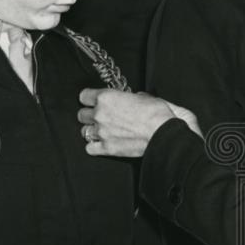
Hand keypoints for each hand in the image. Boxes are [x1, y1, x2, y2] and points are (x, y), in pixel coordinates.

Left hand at [78, 89, 200, 156]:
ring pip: (84, 131)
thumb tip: (132, 99)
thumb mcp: (144, 97)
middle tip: (99, 117)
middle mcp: (100, 114)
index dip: (89, 99)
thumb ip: (131, 97)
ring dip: (92, 131)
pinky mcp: (107, 148)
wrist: (162, 133)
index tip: (93, 101)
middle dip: (89, 115)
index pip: (84, 96)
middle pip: (81, 114)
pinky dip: (94, 147)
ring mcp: (102, 132)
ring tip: (101, 131)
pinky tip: (101, 144)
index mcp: (106, 98)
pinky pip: (90, 148)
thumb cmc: (156, 115)